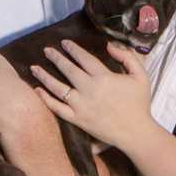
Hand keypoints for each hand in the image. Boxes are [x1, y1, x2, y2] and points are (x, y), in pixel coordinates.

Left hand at [32, 39, 154, 151]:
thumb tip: (110, 46)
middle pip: (68, 69)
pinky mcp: (77, 120)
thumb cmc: (139, 104)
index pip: (84, 58)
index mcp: (104, 77)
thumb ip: (127, 57)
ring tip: (34, 68)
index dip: (73, 49)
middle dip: (56, 58)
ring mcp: (81, 106)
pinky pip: (57, 108)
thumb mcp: (141, 76)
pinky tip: (37, 90)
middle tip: (47, 50)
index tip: (64, 43)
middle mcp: (89, 90)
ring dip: (44, 76)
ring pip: (58, 87)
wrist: (136, 132)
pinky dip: (45, 99)